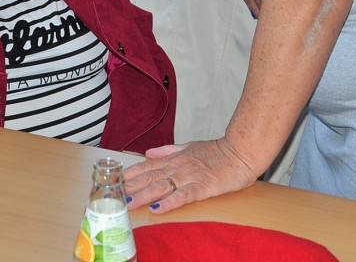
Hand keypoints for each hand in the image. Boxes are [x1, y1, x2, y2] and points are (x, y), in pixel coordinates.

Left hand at [122, 138, 260, 213]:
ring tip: (129, 204)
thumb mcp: (190, 146)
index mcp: (176, 158)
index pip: (148, 166)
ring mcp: (190, 176)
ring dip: (144, 195)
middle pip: (150, 177)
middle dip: (131, 187)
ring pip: (162, 186)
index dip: (131, 173)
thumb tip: (149, 152)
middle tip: (113, 195)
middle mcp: (179, 166)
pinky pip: (183, 195)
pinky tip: (158, 209)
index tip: (115, 180)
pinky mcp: (202, 187)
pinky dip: (170, 202)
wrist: (242, 151)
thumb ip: (168, 151)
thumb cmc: (219, 151)